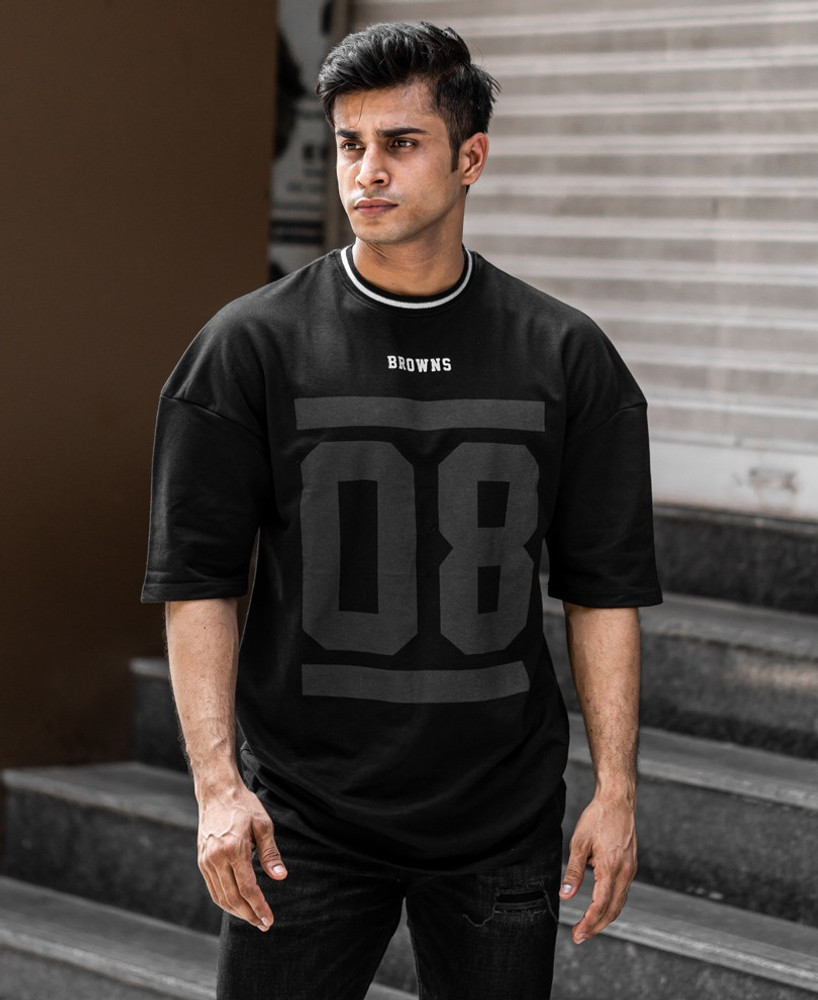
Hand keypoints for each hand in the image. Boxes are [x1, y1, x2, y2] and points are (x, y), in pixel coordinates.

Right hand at [196, 780, 287, 930]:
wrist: (217, 791)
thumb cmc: (243, 805)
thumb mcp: (263, 824)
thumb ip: (270, 853)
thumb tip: (280, 877)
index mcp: (234, 849)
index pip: (248, 888)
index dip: (259, 907)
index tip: (269, 920)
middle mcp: (216, 858)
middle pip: (233, 898)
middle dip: (249, 915)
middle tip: (263, 925)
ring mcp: (206, 861)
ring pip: (220, 897)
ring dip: (237, 911)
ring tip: (252, 918)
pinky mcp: (202, 860)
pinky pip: (213, 888)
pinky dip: (225, 900)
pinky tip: (237, 904)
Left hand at [558, 794, 636, 943]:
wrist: (618, 801)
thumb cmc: (597, 818)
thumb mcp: (579, 843)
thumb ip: (573, 872)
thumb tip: (565, 896)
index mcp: (611, 867)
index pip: (600, 905)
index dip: (589, 922)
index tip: (577, 934)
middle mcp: (625, 872)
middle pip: (613, 910)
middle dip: (596, 926)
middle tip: (579, 937)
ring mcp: (630, 870)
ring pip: (619, 903)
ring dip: (604, 918)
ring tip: (588, 927)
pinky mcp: (631, 866)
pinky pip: (622, 892)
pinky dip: (611, 905)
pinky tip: (599, 907)